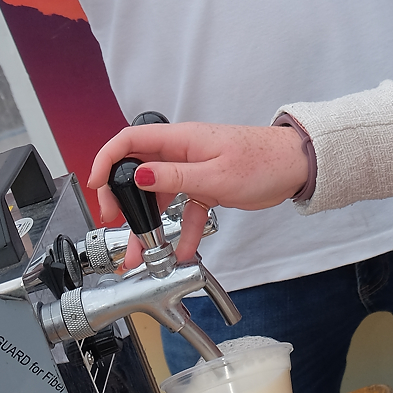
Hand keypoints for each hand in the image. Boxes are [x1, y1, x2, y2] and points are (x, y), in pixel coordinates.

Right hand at [88, 121, 309, 262]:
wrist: (295, 167)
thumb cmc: (263, 162)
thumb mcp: (214, 175)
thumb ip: (173, 177)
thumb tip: (137, 176)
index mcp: (180, 139)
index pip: (130, 141)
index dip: (107, 160)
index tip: (96, 185)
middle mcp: (182, 152)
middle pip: (139, 172)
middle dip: (123, 199)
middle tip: (115, 221)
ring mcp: (194, 170)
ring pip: (160, 197)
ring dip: (150, 224)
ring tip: (142, 253)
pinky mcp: (207, 186)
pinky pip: (185, 210)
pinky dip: (182, 231)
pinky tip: (181, 251)